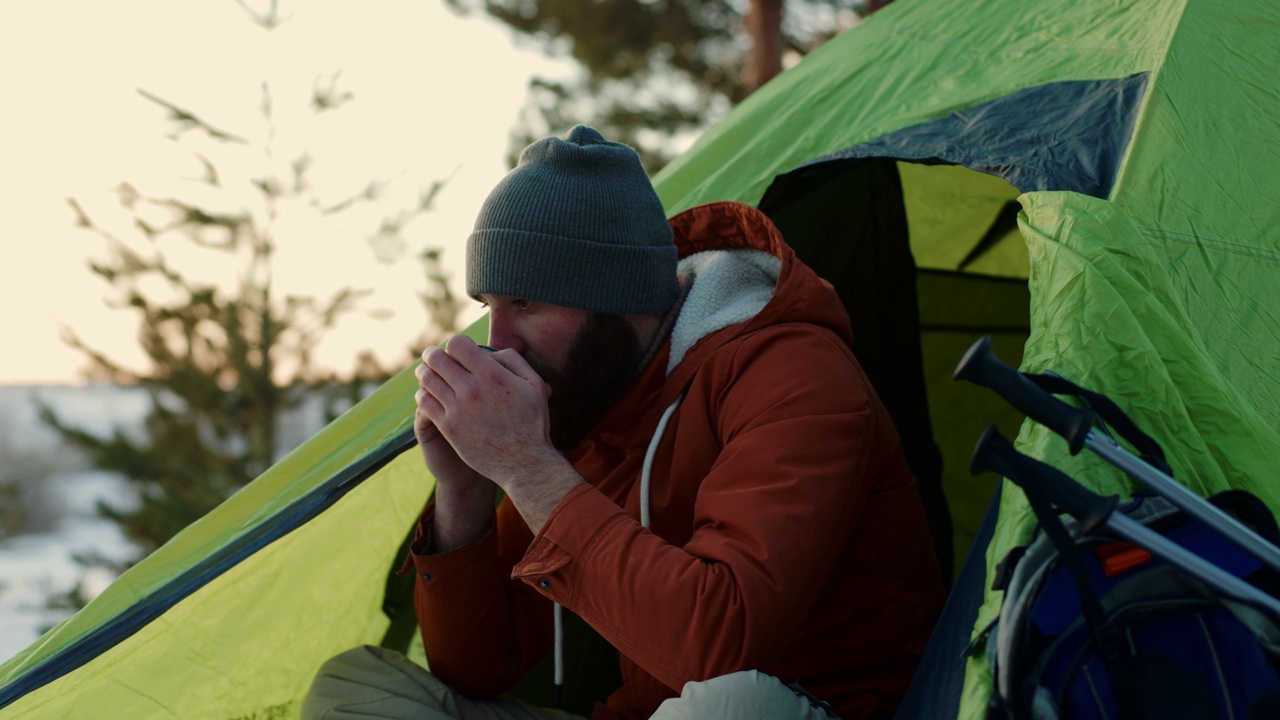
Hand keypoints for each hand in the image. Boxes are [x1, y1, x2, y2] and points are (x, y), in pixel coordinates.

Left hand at [417, 335, 583, 532]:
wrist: (523, 463)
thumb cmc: (532, 422)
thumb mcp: (535, 384)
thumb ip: (514, 360)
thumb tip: (490, 351)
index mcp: (492, 375)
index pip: (457, 344)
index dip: (454, 343)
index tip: (456, 350)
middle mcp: (471, 389)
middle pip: (436, 359)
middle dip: (433, 354)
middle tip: (433, 356)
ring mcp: (457, 409)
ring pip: (426, 379)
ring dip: (424, 372)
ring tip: (426, 373)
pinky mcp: (448, 428)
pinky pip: (424, 402)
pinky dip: (423, 394)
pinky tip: (428, 394)